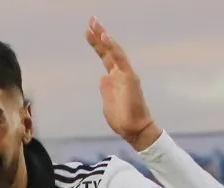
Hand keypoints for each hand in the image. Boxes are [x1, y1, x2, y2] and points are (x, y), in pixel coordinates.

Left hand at [85, 17, 161, 151]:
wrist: (134, 131)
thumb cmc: (122, 120)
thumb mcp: (108, 103)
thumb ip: (106, 90)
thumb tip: (103, 78)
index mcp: (115, 79)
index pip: (105, 57)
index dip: (97, 44)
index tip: (88, 31)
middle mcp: (121, 74)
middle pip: (108, 51)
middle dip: (99, 35)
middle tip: (91, 20)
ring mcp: (125, 75)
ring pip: (114, 51)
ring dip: (104, 37)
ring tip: (94, 24)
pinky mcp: (129, 78)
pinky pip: (120, 60)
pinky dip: (112, 48)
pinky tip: (105, 37)